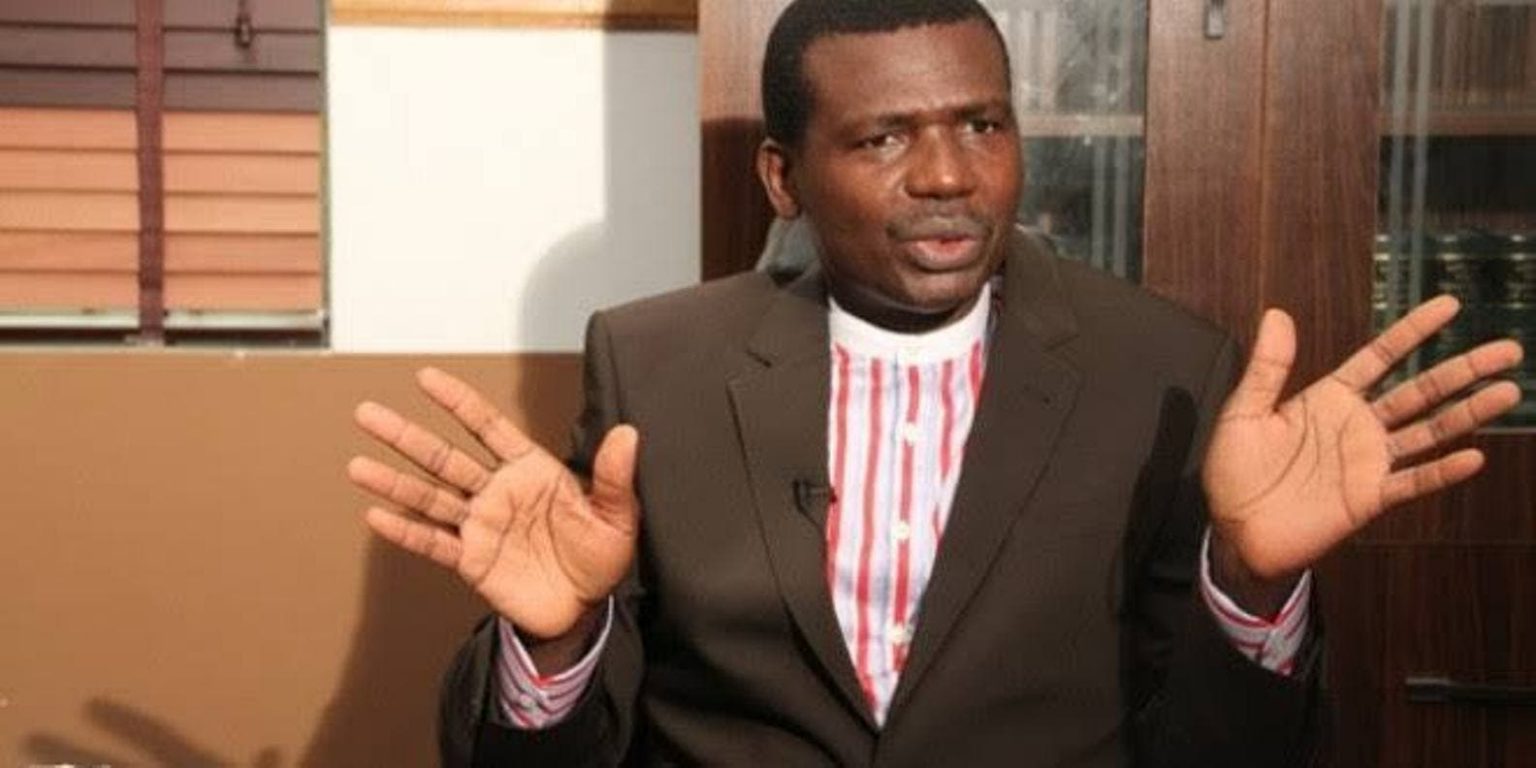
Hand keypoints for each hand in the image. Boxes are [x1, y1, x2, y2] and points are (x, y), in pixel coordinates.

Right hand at [347, 368, 639, 647]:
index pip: (488, 428)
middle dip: (406, 436)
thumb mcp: (617, 516)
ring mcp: (480, 525)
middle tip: (367, 412)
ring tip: (357, 466)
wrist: (586, 608)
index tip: (426, 377)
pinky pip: (433, 542)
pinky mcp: (471, 561)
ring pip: (430, 497)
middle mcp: (497, 491)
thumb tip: (628, 432)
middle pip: (445, 458)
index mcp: (530, 470)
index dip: (459, 402)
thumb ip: (615, 475)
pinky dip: (406, 531)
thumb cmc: (600, 556)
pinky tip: (376, 516)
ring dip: (394, 482)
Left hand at [1203, 296, 1522, 593]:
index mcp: (1330, 398)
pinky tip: (1473, 457)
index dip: (1414, 331)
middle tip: (1509, 349)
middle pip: (1420, 390)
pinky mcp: (1369, 497)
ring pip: (1428, 431)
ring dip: (1468, 413)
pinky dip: (1442, 471)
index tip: (1450, 306)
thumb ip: (1267, 367)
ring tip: (1508, 391)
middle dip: (1464, 369)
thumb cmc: (1235, 471)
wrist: (1234, 531)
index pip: (1381, 356)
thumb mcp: (1244, 412)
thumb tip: (1277, 314)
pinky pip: (1412, 481)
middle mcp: (1358, 425)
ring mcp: (1368, 461)